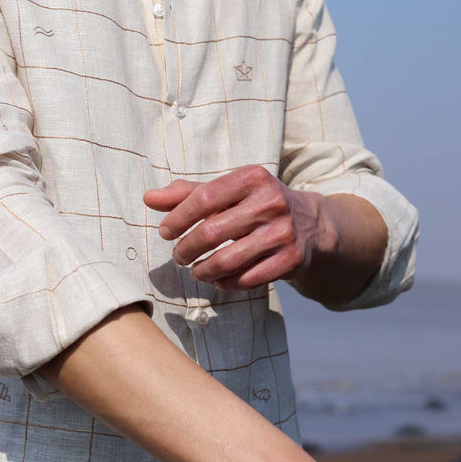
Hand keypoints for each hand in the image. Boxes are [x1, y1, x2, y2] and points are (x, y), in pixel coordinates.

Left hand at [142, 164, 332, 289]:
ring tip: (195, 270)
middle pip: (211, 232)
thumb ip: (188, 194)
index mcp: (253, 178)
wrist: (312, 225)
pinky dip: (225, 283)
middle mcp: (271, 202)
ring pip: (227, 260)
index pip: (203, 198)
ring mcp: (283, 233)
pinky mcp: (291, 260)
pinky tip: (217, 279)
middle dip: (186, 248)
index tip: (165, 232)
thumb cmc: (258, 204)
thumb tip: (148, 199)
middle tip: (178, 256)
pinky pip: (246, 279)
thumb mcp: (229, 191)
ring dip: (202, 271)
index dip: (178, 218)